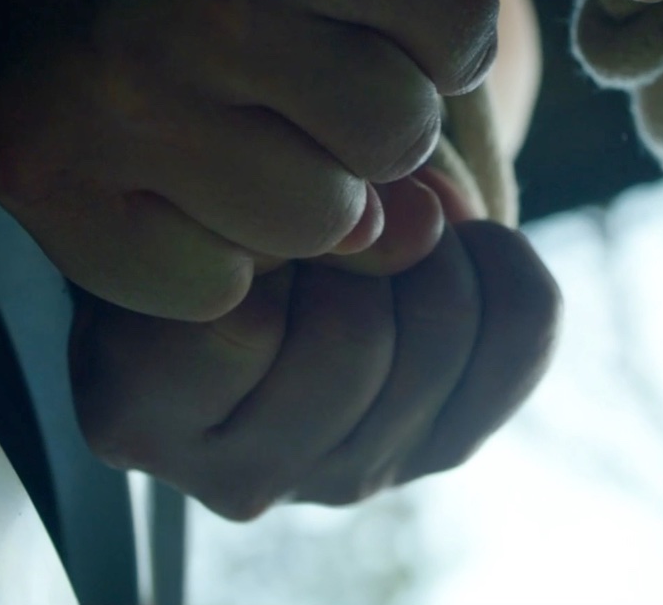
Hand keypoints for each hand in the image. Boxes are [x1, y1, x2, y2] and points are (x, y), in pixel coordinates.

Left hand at [0, 0, 499, 319]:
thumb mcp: (114, 109)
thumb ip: (240, 213)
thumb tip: (424, 238)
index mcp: (34, 147)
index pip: (209, 291)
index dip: (238, 223)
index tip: (209, 143)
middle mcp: (119, 80)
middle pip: (317, 219)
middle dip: (320, 152)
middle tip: (270, 58)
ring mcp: (231, 4)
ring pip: (395, 139)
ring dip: (386, 79)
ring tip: (319, 9)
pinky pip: (460, 46)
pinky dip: (443, 18)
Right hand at [69, 221, 560, 519]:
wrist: (247, 237)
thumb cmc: (197, 205)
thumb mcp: (190, 186)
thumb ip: (268, 198)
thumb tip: (418, 221)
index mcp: (138, 411)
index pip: (239, 328)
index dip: (269, 229)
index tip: (262, 192)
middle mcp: (238, 477)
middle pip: (353, 341)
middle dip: (365, 239)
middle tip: (344, 199)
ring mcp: (346, 475)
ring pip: (442, 337)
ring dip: (435, 245)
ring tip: (394, 214)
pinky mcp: (440, 448)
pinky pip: (523, 338)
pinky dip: (505, 262)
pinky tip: (459, 243)